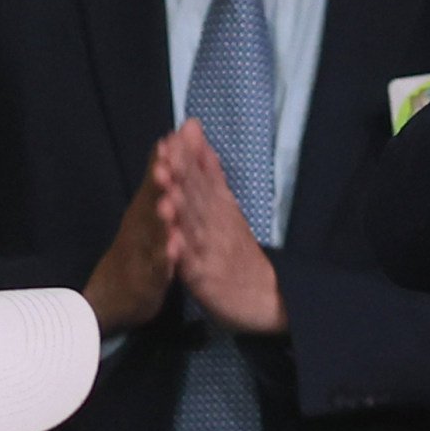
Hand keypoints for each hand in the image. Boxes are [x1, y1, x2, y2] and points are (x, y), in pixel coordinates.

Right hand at [85, 155, 172, 333]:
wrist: (110, 297)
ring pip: (152, 234)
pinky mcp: (146, 280)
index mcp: (145, 210)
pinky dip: (164, 260)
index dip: (166, 159)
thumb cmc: (135, 250)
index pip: (156, 180)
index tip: (175, 135)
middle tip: (168, 159)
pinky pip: (156, 269)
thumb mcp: (147, 212)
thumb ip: (159, 180)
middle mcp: (140, 227)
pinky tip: (173, 252)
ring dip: (161, 219)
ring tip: (169, 204)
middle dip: (160, 181)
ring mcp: (141, 253)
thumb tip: (168, 143)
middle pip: (151, 200)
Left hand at [154, 122, 284, 334]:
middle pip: (198, 195)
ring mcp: (211, 250)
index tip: (175, 134)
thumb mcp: (227, 206)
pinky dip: (182, 250)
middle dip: (182, 172)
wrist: (263, 297)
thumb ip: (211, 173)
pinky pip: (192, 263)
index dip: (188, 157)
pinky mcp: (205, 278)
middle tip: (167, 150)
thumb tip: (196, 135)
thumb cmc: (238, 250)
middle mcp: (215, 224)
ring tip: (166, 184)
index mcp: (219, 207)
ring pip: (193, 225)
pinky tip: (171, 239)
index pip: (203, 177)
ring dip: (179, 204)